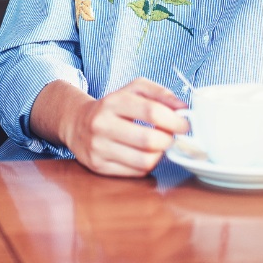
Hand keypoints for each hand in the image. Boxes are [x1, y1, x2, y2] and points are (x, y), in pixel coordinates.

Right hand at [61, 78, 188, 176]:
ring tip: (159, 146)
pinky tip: (144, 154)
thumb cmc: (113, 107)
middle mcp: (102, 124)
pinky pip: (136, 172)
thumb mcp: (133, 90)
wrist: (76, 123)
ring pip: (145, 160)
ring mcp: (98, 147)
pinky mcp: (98, 166)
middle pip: (149, 140)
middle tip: (172, 137)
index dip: (175, 120)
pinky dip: (147, 164)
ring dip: (160, 155)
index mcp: (112, 102)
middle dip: (169, 140)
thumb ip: (160, 93)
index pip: (151, 112)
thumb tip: (183, 107)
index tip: (185, 124)